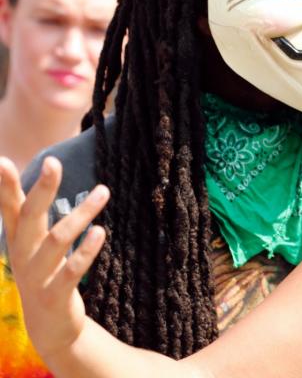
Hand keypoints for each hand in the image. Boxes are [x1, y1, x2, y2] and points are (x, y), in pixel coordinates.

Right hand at [0, 157, 109, 361]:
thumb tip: (44, 174)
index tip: (3, 160)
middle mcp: (23, 255)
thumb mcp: (34, 245)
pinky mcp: (55, 295)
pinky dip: (86, 250)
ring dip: (81, 213)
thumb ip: (34, 214)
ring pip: (57, 239)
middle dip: (41, 189)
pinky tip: (100, 231)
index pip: (10, 209)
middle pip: (30, 217)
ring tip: (104, 191)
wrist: (48, 327)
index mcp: (17, 240)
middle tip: (53, 161)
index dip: (6, 186)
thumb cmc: (44, 274)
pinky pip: (71, 270)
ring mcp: (36, 276)